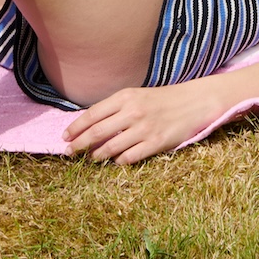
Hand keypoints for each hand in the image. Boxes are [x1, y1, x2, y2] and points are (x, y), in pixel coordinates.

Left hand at [66, 82, 222, 162]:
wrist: (193, 102)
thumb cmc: (161, 100)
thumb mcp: (136, 96)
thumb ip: (115, 108)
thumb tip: (89, 123)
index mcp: (126, 97)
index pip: (93, 114)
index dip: (76, 127)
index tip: (65, 137)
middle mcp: (133, 112)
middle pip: (97, 132)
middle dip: (79, 144)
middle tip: (69, 153)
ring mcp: (145, 128)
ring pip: (111, 147)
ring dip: (96, 156)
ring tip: (90, 159)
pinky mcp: (156, 142)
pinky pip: (130, 157)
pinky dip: (119, 161)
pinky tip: (115, 162)